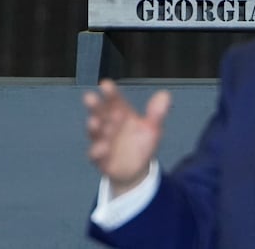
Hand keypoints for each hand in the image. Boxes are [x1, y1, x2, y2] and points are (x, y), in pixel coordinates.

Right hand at [83, 79, 171, 196]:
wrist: (136, 169)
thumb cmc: (140, 143)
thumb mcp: (152, 128)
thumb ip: (156, 112)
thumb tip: (165, 94)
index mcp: (120, 113)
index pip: (114, 101)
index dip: (110, 93)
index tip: (105, 84)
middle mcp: (108, 125)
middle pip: (99, 113)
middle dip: (94, 106)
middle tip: (89, 97)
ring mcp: (102, 141)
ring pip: (95, 132)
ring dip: (93, 127)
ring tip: (94, 122)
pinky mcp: (100, 158)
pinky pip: (96, 154)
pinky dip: (97, 151)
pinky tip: (102, 148)